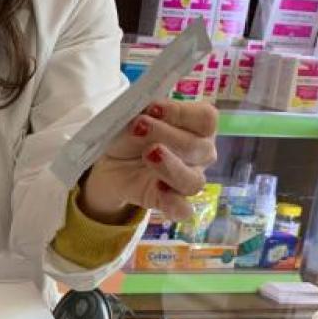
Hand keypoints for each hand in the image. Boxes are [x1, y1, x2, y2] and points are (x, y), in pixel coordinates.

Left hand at [80, 100, 218, 223]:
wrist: (111, 163)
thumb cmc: (132, 134)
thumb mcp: (134, 118)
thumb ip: (144, 113)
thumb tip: (148, 111)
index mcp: (197, 127)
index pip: (206, 118)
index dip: (182, 113)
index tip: (152, 109)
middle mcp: (200, 154)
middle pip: (200, 148)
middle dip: (167, 134)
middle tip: (139, 127)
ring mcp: (188, 180)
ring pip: (194, 181)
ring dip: (170, 166)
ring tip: (148, 154)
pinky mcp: (172, 203)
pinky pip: (183, 209)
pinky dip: (173, 203)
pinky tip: (158, 189)